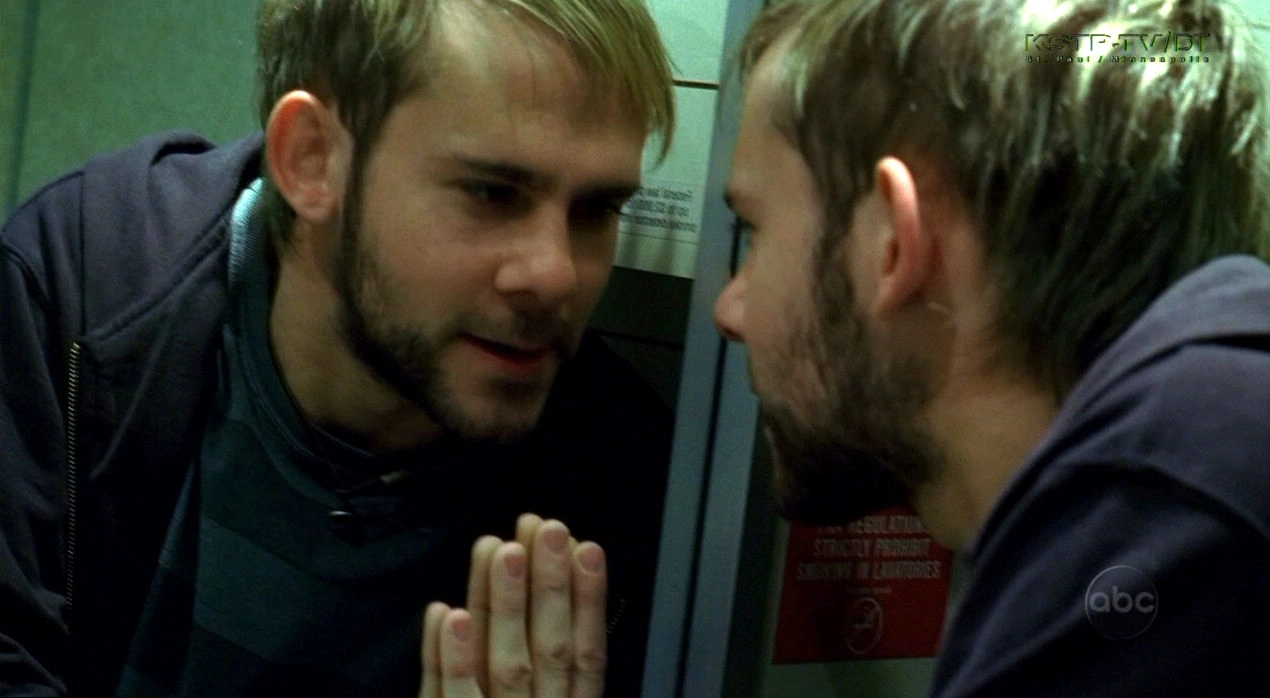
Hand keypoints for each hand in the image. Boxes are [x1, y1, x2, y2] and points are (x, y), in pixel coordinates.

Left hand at [420, 514, 607, 697]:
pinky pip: (453, 697)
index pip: (587, 652)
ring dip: (505, 604)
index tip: (587, 549)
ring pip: (507, 665)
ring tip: (502, 551)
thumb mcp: (545, 693)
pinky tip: (449, 615)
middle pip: (551, 649)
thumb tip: (560, 578)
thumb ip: (549, 655)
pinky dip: (451, 658)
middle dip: (550, 585)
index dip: (589, 599)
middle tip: (546, 531)